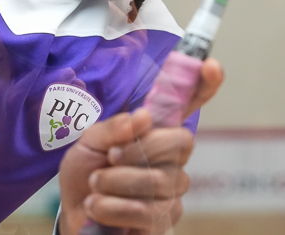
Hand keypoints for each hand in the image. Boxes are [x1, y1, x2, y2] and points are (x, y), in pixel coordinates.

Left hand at [58, 58, 222, 234]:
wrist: (74, 213)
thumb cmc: (86, 172)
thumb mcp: (89, 142)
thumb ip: (114, 127)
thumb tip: (144, 117)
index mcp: (156, 129)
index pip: (190, 104)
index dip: (204, 85)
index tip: (211, 66)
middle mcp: (172, 156)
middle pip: (180, 142)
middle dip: (138, 149)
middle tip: (109, 158)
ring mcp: (172, 189)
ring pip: (159, 179)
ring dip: (116, 182)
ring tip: (95, 185)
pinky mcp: (164, 219)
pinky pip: (147, 210)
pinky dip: (114, 208)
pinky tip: (98, 206)